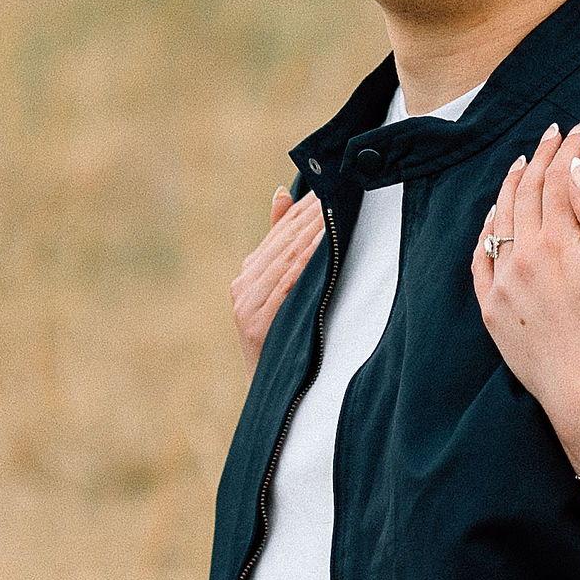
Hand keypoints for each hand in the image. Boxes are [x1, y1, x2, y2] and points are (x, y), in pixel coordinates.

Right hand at [229, 185, 323, 363]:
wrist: (278, 392)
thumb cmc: (288, 337)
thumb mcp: (284, 287)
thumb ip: (280, 241)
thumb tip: (282, 192)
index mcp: (248, 274)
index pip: (280, 232)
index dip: (305, 209)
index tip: (329, 186)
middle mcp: (242, 287)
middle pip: (283, 244)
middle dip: (312, 216)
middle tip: (337, 190)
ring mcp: (246, 306)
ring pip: (284, 262)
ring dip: (311, 235)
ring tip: (334, 212)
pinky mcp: (255, 325)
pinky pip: (284, 289)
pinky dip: (303, 266)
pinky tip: (321, 249)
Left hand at [469, 126, 579, 462]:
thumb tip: (574, 170)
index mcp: (556, 241)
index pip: (557, 180)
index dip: (566, 150)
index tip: (577, 130)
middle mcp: (522, 255)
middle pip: (526, 192)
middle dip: (539, 157)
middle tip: (550, 134)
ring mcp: (502, 282)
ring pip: (499, 219)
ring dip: (510, 186)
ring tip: (520, 162)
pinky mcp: (491, 308)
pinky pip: (480, 259)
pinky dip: (486, 231)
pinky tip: (494, 215)